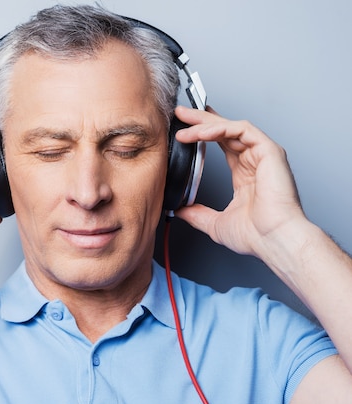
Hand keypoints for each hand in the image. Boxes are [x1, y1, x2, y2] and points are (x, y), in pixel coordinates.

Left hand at [173, 106, 305, 258]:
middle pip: (225, 130)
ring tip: (184, 122)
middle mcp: (255, 161)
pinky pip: (242, 129)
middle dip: (201, 119)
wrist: (274, 240)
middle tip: (180, 113)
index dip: (203, 133)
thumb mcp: (215, 223)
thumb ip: (197, 214)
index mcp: (245, 174)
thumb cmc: (256, 235)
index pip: (223, 144)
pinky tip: (201, 132)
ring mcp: (263, 154)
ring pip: (231, 126)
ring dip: (205, 123)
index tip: (184, 129)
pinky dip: (220, 128)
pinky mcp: (269, 151)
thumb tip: (179, 211)